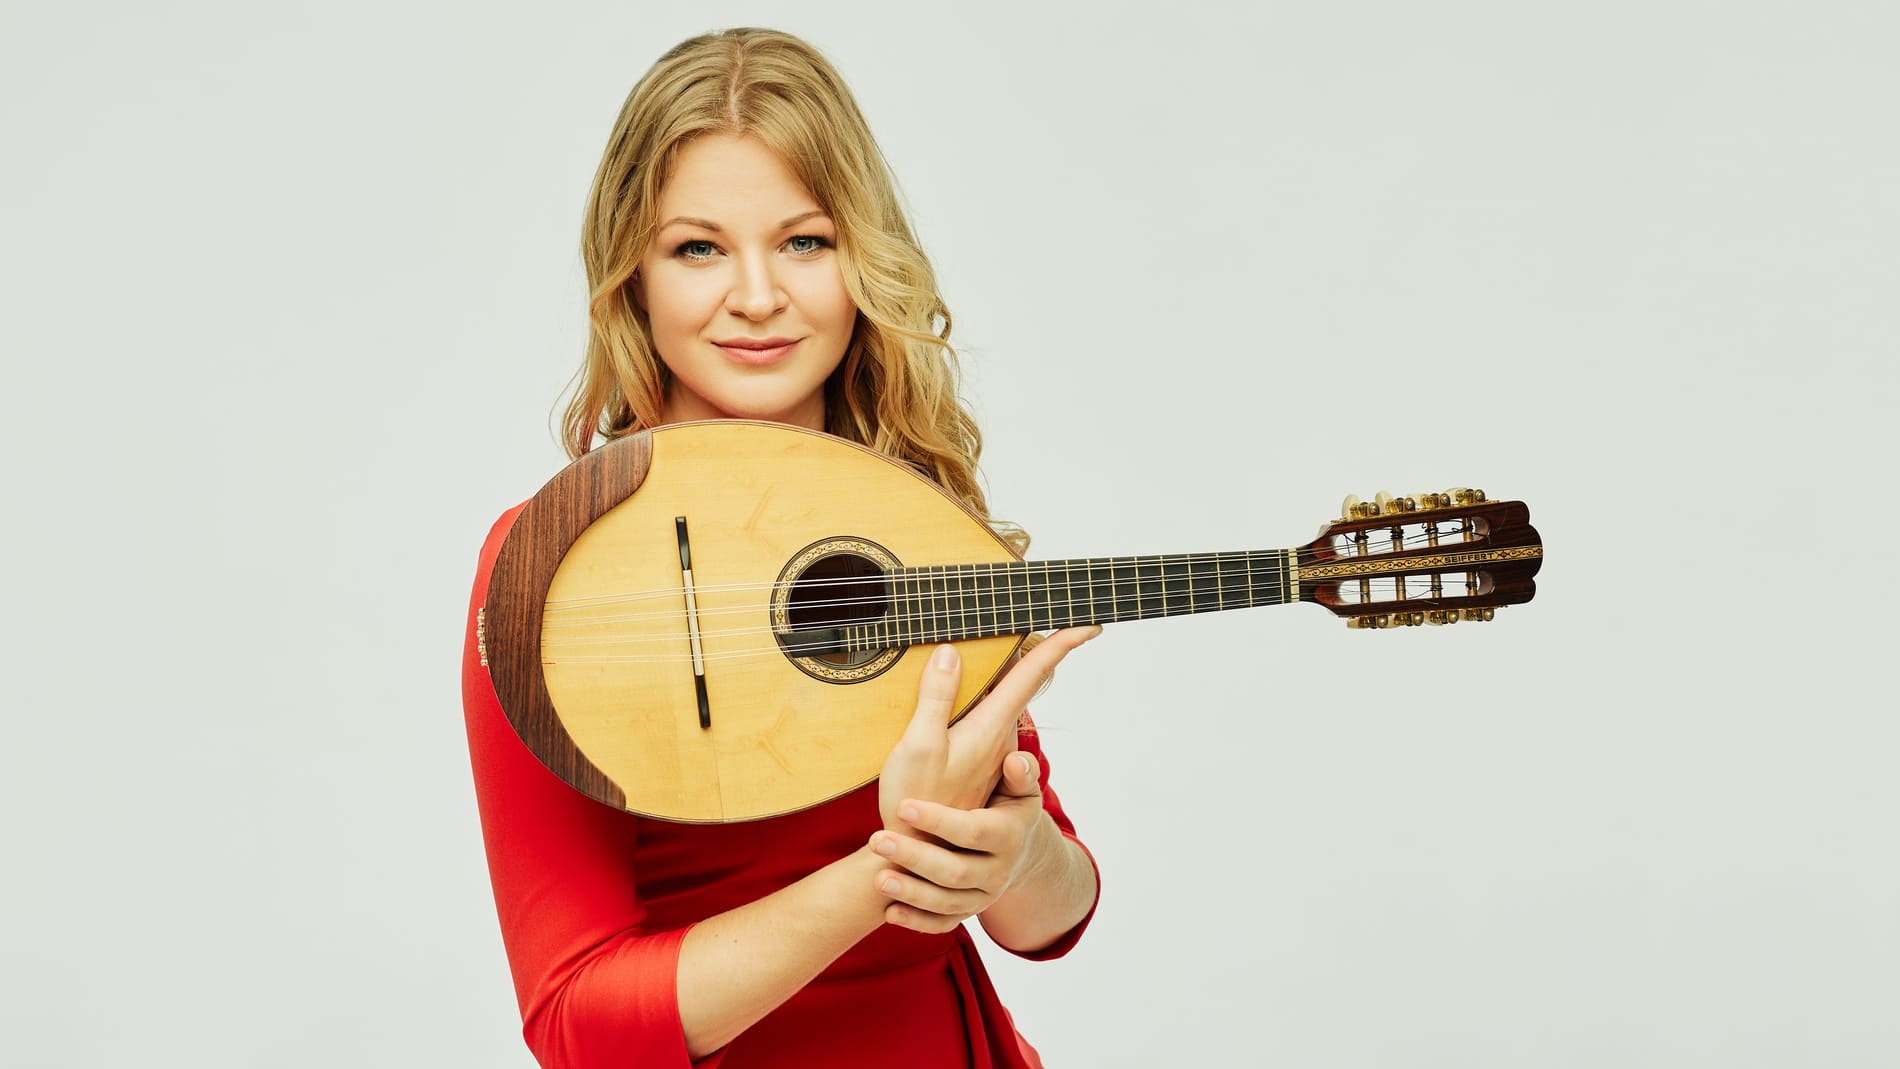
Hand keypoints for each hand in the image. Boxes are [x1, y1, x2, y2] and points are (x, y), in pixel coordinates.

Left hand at [871, 749, 1055, 932]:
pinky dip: (917, 922)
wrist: (1021, 851)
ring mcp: (984, 896)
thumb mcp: (1022, 789)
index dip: (939, 821)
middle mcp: (998, 871)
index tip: (903, 807)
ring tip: (878, 878)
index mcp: (1009, 836)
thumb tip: (1013, 760)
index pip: (973, 831)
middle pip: (955, 871)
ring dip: (911, 892)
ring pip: (947, 901)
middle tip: (876, 839)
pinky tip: (889, 912)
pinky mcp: (968, 912)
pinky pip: (943, 923)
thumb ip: (1022, 772)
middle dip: (914, 857)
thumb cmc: (1010, 806)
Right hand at [876, 627, 1098, 832]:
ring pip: (1002, 697)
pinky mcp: (974, 758)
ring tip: (996, 644)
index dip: (1061, 644)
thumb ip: (937, 698)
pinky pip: (985, 712)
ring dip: (1003, 671)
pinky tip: (959, 685)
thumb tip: (953, 652)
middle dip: (1035, 648)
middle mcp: (998, 735)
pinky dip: (981, 692)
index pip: (1032, 675)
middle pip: (1022, 680)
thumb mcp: (921, 746)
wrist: (914, 851)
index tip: (1091, 623)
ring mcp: (988, 748)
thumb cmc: (917, 800)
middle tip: (1043, 619)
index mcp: (991, 727)